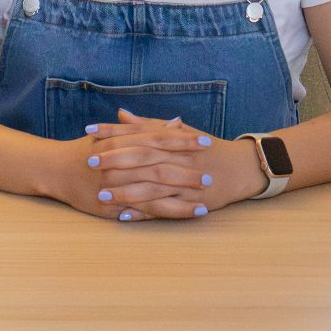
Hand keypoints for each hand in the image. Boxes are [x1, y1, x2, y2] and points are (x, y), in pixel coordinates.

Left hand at [83, 110, 265, 220]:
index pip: (138, 132)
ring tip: (101, 195)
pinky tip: (124, 216)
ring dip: (125, 191)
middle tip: (89, 161)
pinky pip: (165, 208)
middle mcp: (178, 157)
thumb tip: (120, 114)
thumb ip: (148, 125)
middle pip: (142, 157)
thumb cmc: (206, 148)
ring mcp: (185, 180)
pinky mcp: (191, 201)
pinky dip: (144, 213)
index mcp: (173, 138)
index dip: (113, 131)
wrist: (241, 167)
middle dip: (115, 159)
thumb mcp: (179, 132)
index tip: (89, 131)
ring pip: (151, 186)